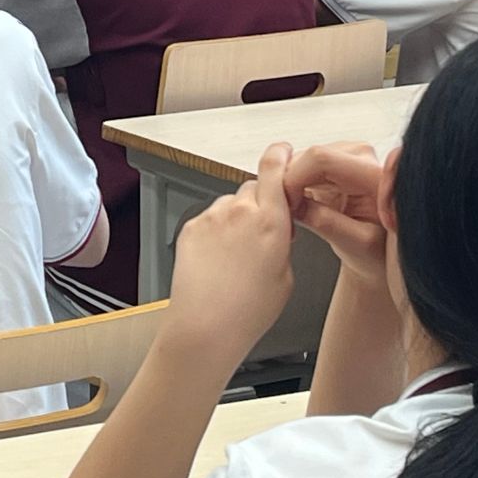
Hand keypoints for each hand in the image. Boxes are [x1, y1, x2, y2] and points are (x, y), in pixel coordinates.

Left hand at [160, 143, 296, 357]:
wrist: (205, 326)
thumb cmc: (248, 311)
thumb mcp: (286, 276)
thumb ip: (283, 242)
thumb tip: (279, 231)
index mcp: (270, 221)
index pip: (275, 168)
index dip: (280, 155)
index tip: (283, 151)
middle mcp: (240, 211)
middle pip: (253, 188)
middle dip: (260, 203)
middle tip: (260, 234)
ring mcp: (213, 217)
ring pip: (230, 205)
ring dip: (236, 220)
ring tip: (235, 257)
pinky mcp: (191, 226)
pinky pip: (210, 219)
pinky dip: (215, 233)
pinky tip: (217, 261)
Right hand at [285, 143, 390, 287]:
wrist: (381, 251)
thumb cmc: (377, 250)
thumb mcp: (357, 245)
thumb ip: (327, 223)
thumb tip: (294, 206)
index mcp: (374, 175)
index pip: (321, 159)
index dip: (295, 178)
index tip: (290, 206)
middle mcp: (361, 156)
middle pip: (307, 157)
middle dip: (290, 184)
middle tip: (290, 215)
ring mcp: (345, 155)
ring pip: (300, 160)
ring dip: (290, 186)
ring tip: (298, 213)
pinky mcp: (332, 161)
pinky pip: (300, 166)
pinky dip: (293, 185)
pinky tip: (301, 205)